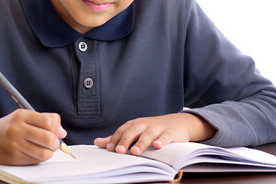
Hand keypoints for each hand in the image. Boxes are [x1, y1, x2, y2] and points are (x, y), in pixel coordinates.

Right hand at [0, 109, 66, 164]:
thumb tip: (62, 132)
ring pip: (44, 153)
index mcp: (21, 116)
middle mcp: (17, 130)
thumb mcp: (25, 117)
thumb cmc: (10, 127)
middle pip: (48, 138)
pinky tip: (35, 152)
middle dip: (55, 142)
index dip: (56, 128)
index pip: (48, 121)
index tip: (55, 131)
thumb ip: (46, 120)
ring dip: (49, 152)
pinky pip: (35, 161)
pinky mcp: (13, 158)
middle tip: (52, 142)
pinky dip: (39, 158)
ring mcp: (14, 145)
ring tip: (45, 148)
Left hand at [93, 113, 215, 155]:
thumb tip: (97, 142)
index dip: (116, 139)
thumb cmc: (153, 130)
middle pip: (133, 131)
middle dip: (125, 140)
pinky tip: (157, 146)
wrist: (178, 123)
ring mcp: (158, 128)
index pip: (123, 130)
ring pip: (148, 134)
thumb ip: (118, 138)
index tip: (109, 149)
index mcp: (135, 124)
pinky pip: (166, 136)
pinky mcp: (171, 133)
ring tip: (135, 152)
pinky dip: (162, 141)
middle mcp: (145, 124)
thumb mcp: (136, 132)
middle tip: (118, 151)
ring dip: (141, 143)